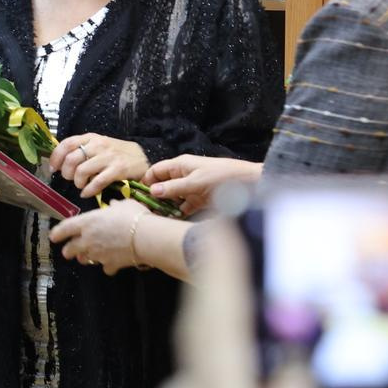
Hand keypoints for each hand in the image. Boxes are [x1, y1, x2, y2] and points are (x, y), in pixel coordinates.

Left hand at [48, 198, 152, 274]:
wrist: (145, 236)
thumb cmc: (133, 216)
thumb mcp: (124, 204)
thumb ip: (115, 206)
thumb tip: (114, 205)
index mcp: (87, 222)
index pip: (65, 228)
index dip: (57, 233)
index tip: (53, 237)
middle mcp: (88, 239)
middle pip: (70, 249)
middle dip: (68, 250)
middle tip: (68, 251)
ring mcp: (97, 254)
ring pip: (85, 259)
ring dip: (85, 258)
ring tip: (89, 257)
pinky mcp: (109, 264)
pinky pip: (105, 267)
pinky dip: (107, 265)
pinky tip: (112, 263)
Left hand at [56, 134, 147, 199]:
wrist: (142, 159)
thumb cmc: (117, 155)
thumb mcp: (99, 147)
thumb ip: (82, 151)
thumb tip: (60, 162)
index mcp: (91, 138)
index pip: (67, 144)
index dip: (56, 157)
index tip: (53, 168)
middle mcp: (99, 145)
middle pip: (71, 159)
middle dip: (66, 173)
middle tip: (71, 179)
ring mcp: (109, 157)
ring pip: (81, 171)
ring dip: (77, 182)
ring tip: (81, 185)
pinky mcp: (118, 169)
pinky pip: (97, 182)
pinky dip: (89, 190)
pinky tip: (87, 193)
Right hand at [147, 154, 262, 215]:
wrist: (250, 183)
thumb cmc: (223, 176)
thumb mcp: (196, 182)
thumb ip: (173, 188)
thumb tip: (152, 191)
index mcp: (180, 165)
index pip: (156, 171)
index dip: (146, 182)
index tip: (138, 197)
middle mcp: (183, 175)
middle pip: (162, 185)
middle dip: (154, 197)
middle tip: (145, 212)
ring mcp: (191, 188)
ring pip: (172, 198)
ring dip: (166, 207)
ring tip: (157, 220)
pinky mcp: (199, 200)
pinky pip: (183, 206)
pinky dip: (178, 213)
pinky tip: (172, 222)